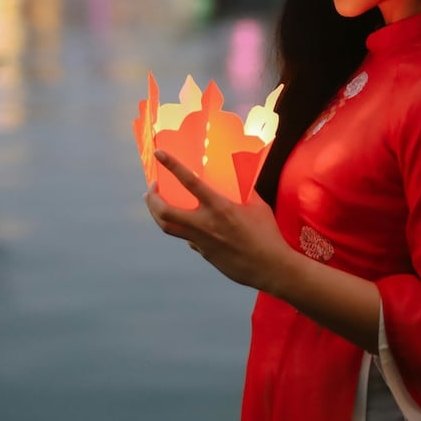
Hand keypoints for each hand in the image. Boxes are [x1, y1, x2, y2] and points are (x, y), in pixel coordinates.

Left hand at [144, 149, 292, 292]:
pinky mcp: (204, 254)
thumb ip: (244, 191)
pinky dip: (185, 230)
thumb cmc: (267, 234)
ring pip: (169, 228)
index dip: (172, 166)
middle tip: (151, 189)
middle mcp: (205, 224)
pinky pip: (189, 239)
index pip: (190, 182)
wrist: (270, 267)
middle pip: (164, 213)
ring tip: (156, 204)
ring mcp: (201, 242)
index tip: (159, 154)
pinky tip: (189, 225)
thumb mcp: (257, 206)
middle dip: (151, 199)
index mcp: (219, 207)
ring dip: (157, 214)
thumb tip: (239, 179)